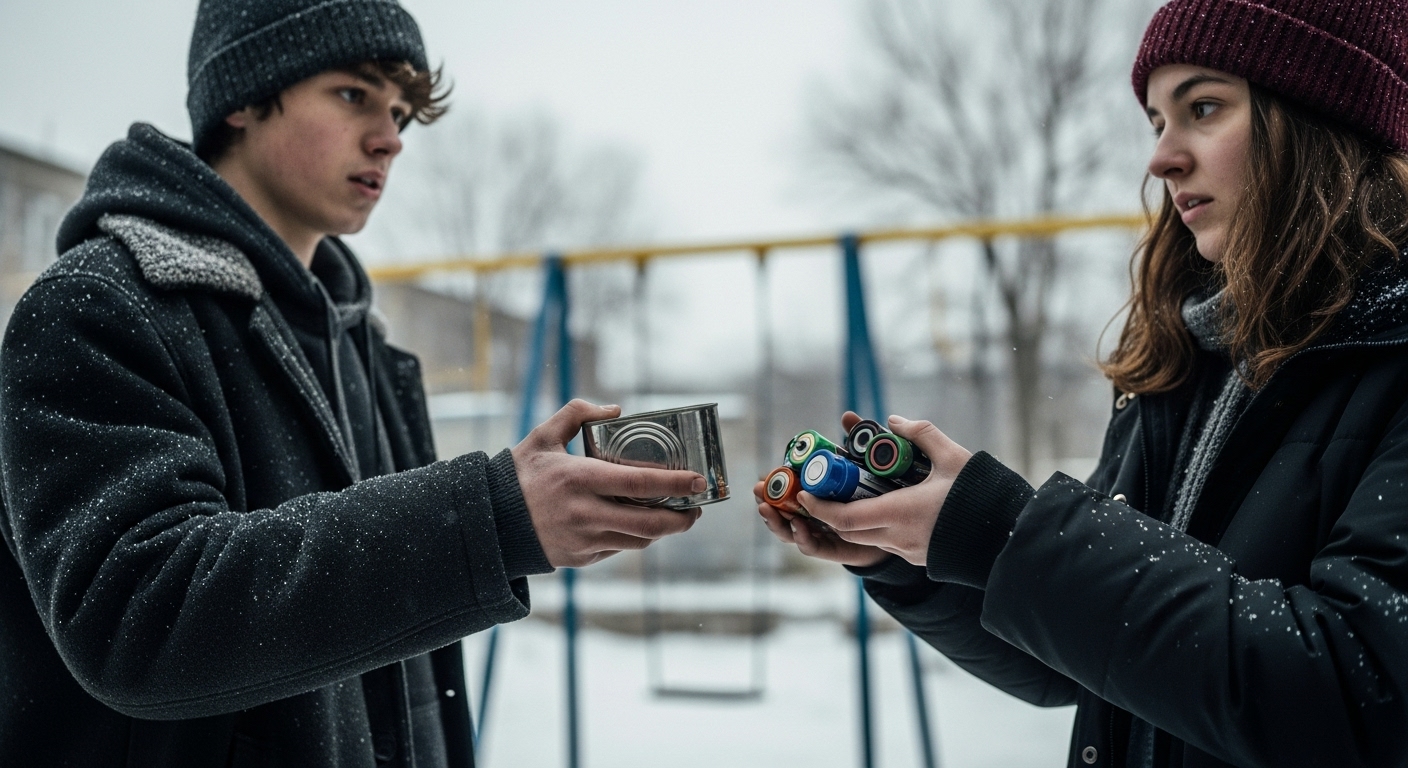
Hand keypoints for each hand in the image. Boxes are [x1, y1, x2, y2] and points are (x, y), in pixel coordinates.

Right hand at [513, 400, 703, 567]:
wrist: (490, 522)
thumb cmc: (519, 475)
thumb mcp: (543, 436)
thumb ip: (577, 413)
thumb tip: (616, 410)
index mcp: (579, 479)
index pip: (639, 483)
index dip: (675, 484)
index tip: (698, 480)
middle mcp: (584, 513)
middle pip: (649, 523)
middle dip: (681, 518)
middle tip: (696, 507)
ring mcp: (584, 539)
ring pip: (638, 540)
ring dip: (664, 530)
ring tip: (677, 516)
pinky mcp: (581, 557)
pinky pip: (619, 548)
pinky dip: (636, 537)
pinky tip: (643, 523)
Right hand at [752, 411, 890, 567]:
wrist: (899, 525)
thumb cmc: (877, 492)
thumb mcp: (864, 464)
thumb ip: (854, 442)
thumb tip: (847, 416)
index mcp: (814, 497)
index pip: (785, 493)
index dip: (771, 486)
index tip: (762, 477)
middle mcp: (813, 516)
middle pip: (781, 514)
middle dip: (767, 503)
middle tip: (759, 491)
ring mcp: (822, 534)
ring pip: (791, 532)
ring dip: (777, 522)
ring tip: (768, 509)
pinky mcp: (835, 549)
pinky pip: (814, 547)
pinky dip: (803, 538)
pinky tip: (798, 526)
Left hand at [800, 413, 971, 566]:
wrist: (1009, 536)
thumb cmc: (982, 496)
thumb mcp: (953, 457)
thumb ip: (922, 435)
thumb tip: (894, 422)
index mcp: (900, 513)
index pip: (845, 518)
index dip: (820, 508)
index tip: (807, 493)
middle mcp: (899, 537)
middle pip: (849, 531)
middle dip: (831, 513)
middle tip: (826, 491)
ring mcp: (909, 551)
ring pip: (867, 538)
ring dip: (854, 520)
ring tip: (853, 496)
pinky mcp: (919, 557)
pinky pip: (888, 544)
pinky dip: (876, 528)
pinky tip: (883, 509)